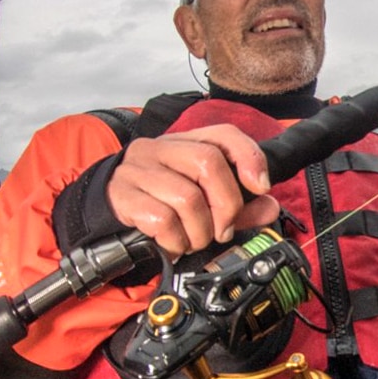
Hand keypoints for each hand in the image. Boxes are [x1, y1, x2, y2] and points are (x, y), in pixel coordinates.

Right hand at [106, 124, 280, 258]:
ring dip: (201, 231)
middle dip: (227, 205)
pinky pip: (162, 220)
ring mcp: (138, 169)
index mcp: (186, 142)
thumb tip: (269, 207)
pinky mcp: (122, 195)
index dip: (249, 157)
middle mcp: (161, 148)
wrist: (109, 204)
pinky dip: (177, 240)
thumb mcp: (204, 196)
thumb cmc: (163, 198)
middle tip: (224, 229)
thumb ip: (242, 204)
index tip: (261, 187)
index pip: (224, 134)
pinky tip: (175, 244)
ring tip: (196, 239)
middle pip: (208, 162)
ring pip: (187, 197)